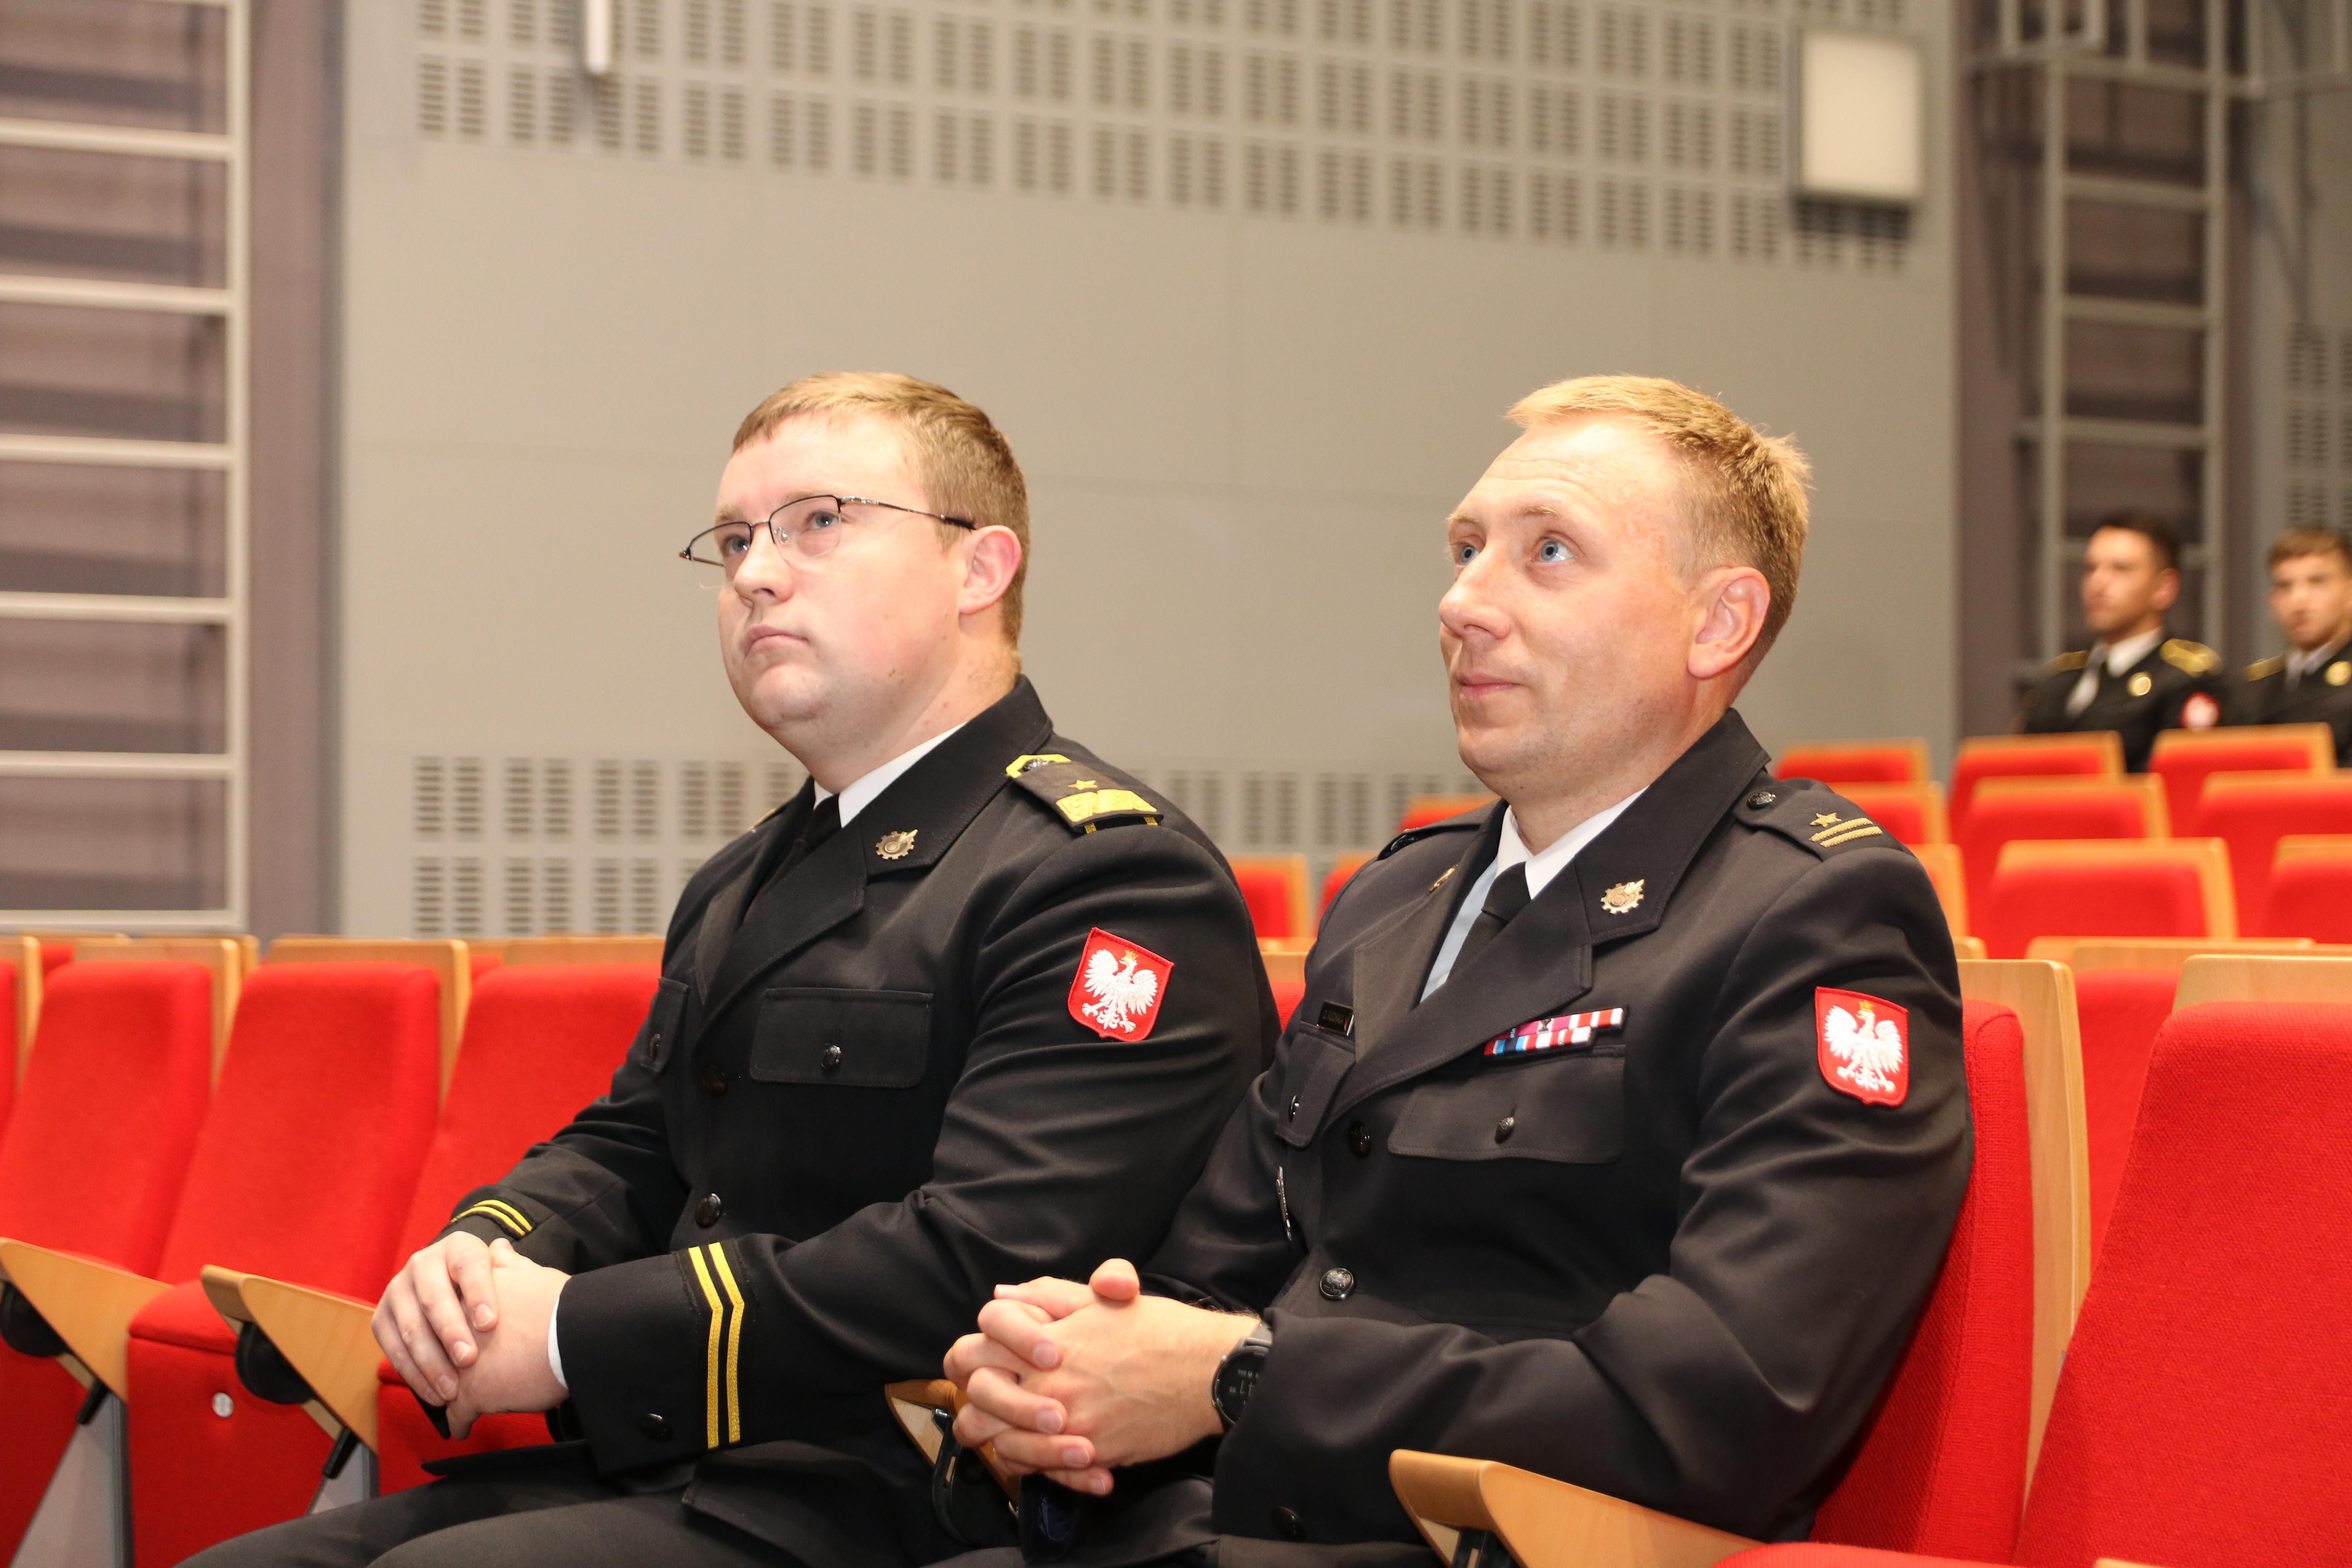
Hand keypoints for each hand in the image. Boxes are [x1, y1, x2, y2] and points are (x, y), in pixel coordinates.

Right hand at [374, 1230, 500, 1407]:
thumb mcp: (503, 1273)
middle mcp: (422, 1263)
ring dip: (431, 1362)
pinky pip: (393, 1349)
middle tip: (469, 1361)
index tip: (490, 1324)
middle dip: (451, 1332)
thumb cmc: (490, 1288)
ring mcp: (397, 1290)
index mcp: (457, 1247)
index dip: (478, 1293)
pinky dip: (414, 1375)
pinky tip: (435, 1394)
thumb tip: (505, 1251)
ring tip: (453, 1390)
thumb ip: (511, 1268)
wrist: (454, 1292)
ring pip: (411, 1327)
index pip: (468, 1265)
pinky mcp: (382, 1318)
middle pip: (434, 1298)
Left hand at [439, 1240, 568, 1438]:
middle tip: (442, 1380)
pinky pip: (455, 1415)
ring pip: (439, 1385)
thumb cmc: (560, 1305)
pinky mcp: (470, 1394)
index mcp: (467, 1297)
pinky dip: (459, 1423)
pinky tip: (462, 1428)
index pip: (444, 1315)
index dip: (445, 1332)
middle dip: (436, 1367)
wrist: (574, 1335)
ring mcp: (459, 1363)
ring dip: (444, 1397)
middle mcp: (455, 1328)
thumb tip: (498, 1247)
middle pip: (435, 1351)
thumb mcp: (532, 1275)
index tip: (453, 1344)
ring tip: (448, 1407)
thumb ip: (509, 1264)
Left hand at [945, 1260, 1256, 1494]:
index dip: (974, 1353)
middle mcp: (1050, 1385)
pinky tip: (1044, 1454)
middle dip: (978, 1399)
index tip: (993, 1356)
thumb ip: (1049, 1295)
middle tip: (993, 1397)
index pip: (974, 1349)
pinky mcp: (1091, 1456)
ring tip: (1013, 1431)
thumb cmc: (1161, 1329)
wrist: (1208, 1372)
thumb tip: (1002, 1295)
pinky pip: (1040, 1470)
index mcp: (1047, 1341)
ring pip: (1001, 1443)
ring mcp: (1069, 1424)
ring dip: (1000, 1437)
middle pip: (979, 1400)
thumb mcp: (1103, 1297)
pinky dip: (1034, 1466)